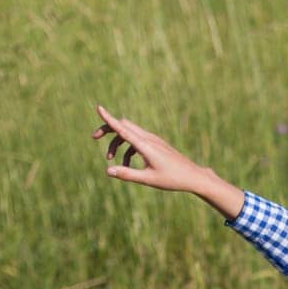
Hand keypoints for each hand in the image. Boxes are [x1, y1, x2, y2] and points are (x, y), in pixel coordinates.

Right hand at [91, 105, 222, 196]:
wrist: (193, 176)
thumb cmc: (172, 179)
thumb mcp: (148, 180)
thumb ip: (127, 174)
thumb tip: (108, 170)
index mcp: (145, 145)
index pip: (123, 129)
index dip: (109, 118)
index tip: (98, 108)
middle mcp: (148, 139)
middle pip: (123, 125)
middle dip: (108, 130)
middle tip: (94, 137)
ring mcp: (153, 140)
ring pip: (129, 132)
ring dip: (117, 143)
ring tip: (111, 160)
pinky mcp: (156, 144)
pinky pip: (137, 140)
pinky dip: (128, 149)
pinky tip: (128, 165)